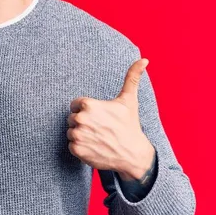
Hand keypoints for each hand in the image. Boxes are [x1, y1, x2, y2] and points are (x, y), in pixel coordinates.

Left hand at [67, 58, 154, 179]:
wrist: (132, 154)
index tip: (100, 117)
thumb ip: (132, 77)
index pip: (76, 105)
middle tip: (100, 128)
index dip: (87, 111)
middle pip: (72, 118)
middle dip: (84, 123)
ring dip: (81, 136)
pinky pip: (71, 146)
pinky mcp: (77, 150)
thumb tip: (144, 59)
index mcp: (88, 104)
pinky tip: (94, 147)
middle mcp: (81, 119)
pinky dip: (81, 148)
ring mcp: (78, 135)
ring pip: (71, 132)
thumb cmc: (129, 125)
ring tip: (98, 138)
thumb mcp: (129, 100)